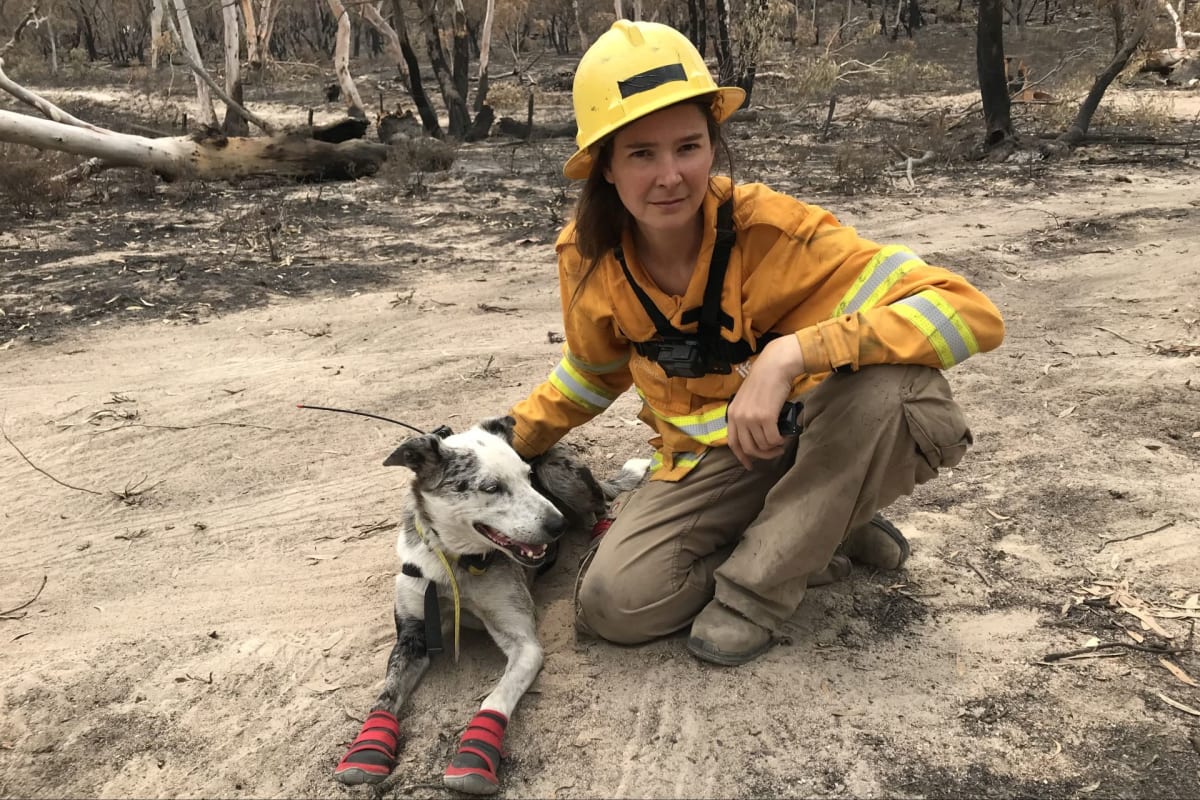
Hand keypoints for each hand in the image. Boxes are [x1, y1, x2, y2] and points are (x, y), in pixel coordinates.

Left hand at [726, 336, 804, 469]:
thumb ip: (745, 415)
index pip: (733, 443)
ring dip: (774, 448)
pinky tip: (784, 437)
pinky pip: (773, 439)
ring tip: (781, 443)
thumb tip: (754, 435)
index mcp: (732, 414)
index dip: (741, 457)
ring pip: (763, 445)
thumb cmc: (764, 380)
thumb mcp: (746, 399)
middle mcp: (739, 418)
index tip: (749, 465)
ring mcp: (752, 418)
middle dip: (762, 455)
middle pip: (749, 448)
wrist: (774, 366)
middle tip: (774, 452)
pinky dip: (780, 441)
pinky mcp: (766, 417)